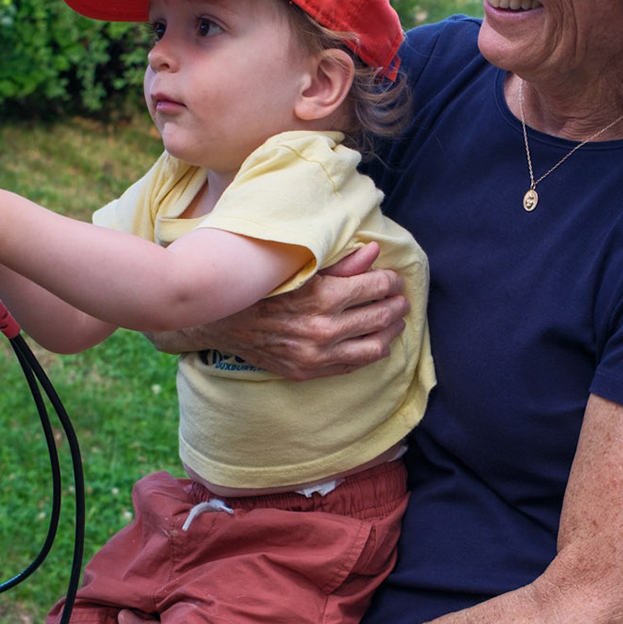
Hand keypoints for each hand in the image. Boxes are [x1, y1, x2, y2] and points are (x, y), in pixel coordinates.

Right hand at [176, 242, 409, 380]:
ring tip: (393, 322)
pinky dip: (370, 352)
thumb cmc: (262, 286)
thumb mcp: (301, 268)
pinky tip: (374, 341)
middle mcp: (323, 329)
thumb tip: (374, 252)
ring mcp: (316, 355)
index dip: (392, 282)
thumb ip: (341, 264)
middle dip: (397, 306)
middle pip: (381, 317)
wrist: (222, 319)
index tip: (394, 280)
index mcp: (324, 296)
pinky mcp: (308, 371)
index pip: (377, 288)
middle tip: (400, 299)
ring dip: (390, 332)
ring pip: (375, 347)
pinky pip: (353, 365)